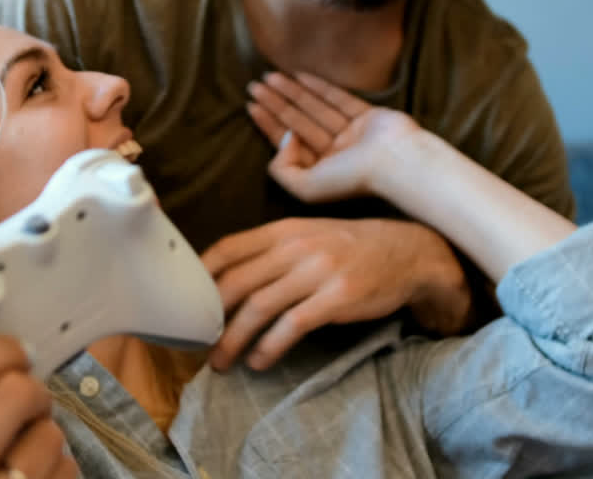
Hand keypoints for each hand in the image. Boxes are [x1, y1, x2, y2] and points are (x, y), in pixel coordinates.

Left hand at [201, 217, 468, 371]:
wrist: (407, 252)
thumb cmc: (350, 247)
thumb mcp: (308, 235)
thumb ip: (272, 250)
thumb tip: (228, 280)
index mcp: (282, 229)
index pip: (227, 249)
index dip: (199, 277)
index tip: (184, 303)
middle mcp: (295, 247)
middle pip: (236, 282)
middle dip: (210, 317)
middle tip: (198, 343)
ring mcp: (317, 271)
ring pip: (258, 307)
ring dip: (233, 340)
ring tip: (221, 361)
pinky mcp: (337, 297)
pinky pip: (291, 326)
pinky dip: (269, 347)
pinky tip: (259, 362)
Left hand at [247, 72, 419, 202]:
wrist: (397, 162)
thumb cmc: (352, 179)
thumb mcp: (306, 187)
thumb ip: (283, 170)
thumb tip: (284, 138)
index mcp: (320, 170)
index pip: (288, 143)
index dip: (268, 124)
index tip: (251, 106)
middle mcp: (335, 152)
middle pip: (298, 122)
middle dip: (275, 103)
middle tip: (253, 85)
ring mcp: (352, 133)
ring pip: (315, 108)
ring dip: (292, 91)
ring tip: (269, 76)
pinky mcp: (367, 116)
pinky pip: (339, 99)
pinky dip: (320, 87)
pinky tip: (299, 75)